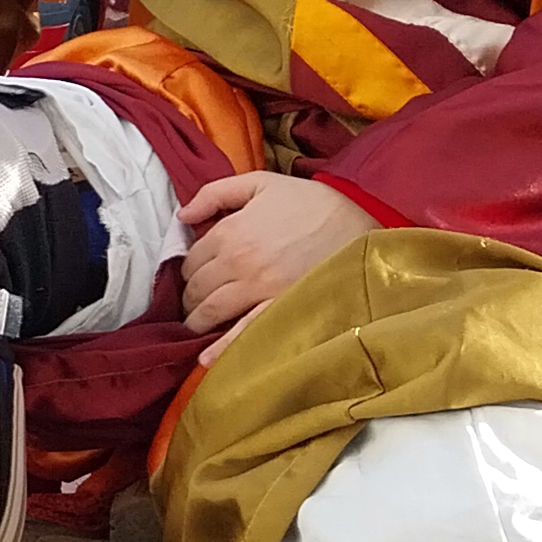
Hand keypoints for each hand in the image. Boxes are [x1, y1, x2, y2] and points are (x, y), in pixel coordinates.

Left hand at [176, 172, 378, 348]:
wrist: (359, 221)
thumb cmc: (310, 201)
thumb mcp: (261, 183)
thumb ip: (215, 193)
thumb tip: (182, 217)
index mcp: (230, 231)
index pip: (191, 260)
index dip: (189, 268)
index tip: (195, 274)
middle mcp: (238, 262)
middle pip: (197, 287)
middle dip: (191, 296)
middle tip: (195, 301)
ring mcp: (258, 289)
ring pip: (211, 310)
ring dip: (198, 320)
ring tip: (198, 324)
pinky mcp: (280, 308)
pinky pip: (244, 331)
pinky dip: (222, 347)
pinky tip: (206, 359)